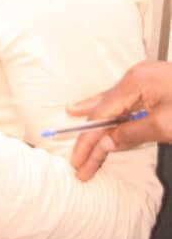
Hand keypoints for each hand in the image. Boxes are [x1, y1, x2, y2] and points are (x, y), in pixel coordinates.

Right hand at [70, 61, 171, 180]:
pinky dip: (116, 111)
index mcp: (135, 82)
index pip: (102, 115)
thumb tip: (106, 142)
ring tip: (75, 114)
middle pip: (105, 107)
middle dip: (89, 133)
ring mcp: (148, 79)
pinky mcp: (158, 86)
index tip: (78, 162)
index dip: (87, 141)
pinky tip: (107, 109)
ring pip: (115, 100)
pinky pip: (129, 99)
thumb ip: (130, 134)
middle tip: (76, 157)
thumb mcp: (163, 126)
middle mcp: (137, 76)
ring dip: (99, 117)